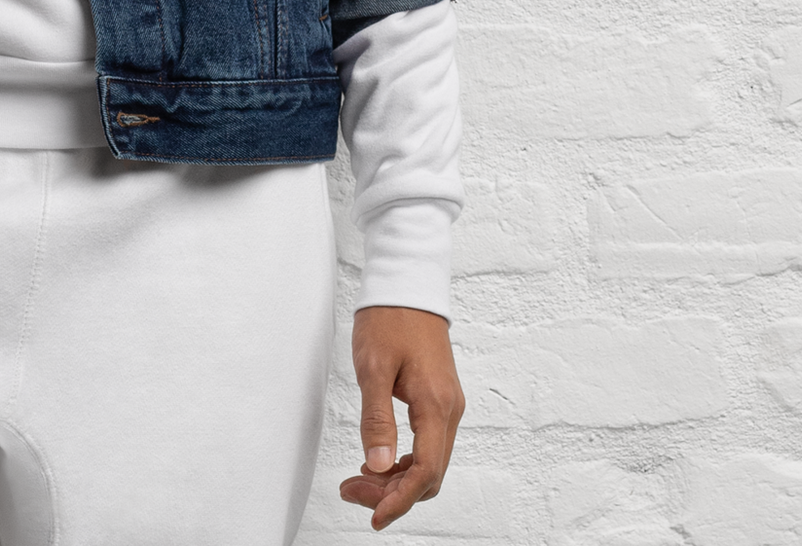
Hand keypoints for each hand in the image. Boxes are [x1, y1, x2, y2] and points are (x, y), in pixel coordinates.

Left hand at [337, 304, 464, 529]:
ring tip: (358, 480)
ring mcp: (447, 405)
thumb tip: (378, 466)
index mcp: (436, 404)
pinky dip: (404, 459)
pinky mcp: (439, 399)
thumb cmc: (389, 319)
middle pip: (429, 473)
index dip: (401, 499)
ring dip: (397, 477)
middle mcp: (449, 410)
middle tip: (352, 492)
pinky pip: (427, 443)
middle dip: (393, 492)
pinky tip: (378, 459)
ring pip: (429, 461)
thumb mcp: (373, 368)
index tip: (375, 517)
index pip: (427, 470)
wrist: (407, 284)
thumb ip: (377, 419)